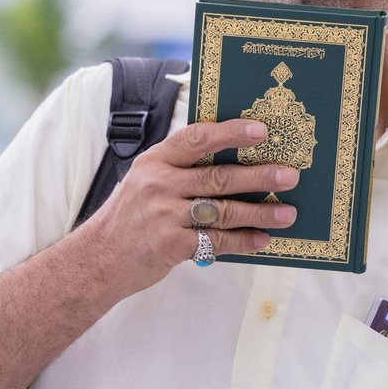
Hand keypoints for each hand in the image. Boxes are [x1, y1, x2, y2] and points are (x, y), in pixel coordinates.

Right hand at [84, 118, 298, 300]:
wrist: (98, 257)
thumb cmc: (131, 215)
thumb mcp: (147, 179)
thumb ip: (182, 168)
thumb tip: (236, 160)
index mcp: (156, 160)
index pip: (196, 138)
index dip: (231, 132)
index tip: (261, 131)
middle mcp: (160, 184)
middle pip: (218, 177)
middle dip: (259, 176)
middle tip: (289, 175)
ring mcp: (164, 215)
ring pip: (223, 211)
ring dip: (260, 212)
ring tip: (288, 212)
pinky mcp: (171, 246)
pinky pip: (216, 241)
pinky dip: (243, 241)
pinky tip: (263, 239)